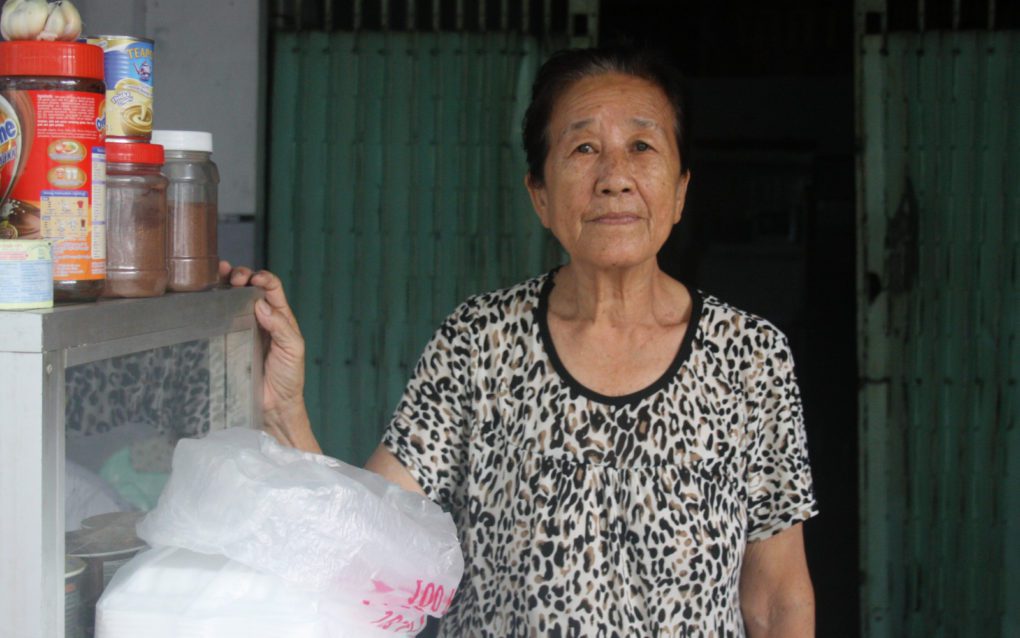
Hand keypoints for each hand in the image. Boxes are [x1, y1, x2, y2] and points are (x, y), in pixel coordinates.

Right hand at [219, 260, 320, 452]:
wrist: (274, 405)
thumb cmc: (289, 377)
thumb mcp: (293, 349)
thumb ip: (281, 326)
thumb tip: (262, 304)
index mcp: (280, 317)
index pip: (272, 289)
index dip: (263, 278)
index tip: (254, 279)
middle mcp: (261, 319)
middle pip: (250, 289)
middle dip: (242, 276)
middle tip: (234, 278)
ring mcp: (243, 329)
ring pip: (233, 299)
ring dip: (226, 283)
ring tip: (219, 275)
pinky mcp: (227, 341)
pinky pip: (220, 318)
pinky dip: (214, 303)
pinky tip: (208, 294)